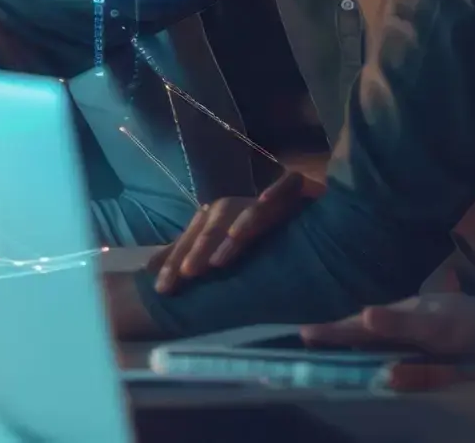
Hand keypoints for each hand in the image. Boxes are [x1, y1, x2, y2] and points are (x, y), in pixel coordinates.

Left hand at [148, 170, 323, 293]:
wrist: (325, 227)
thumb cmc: (271, 250)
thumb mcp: (228, 257)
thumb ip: (193, 259)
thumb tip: (149, 269)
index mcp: (221, 220)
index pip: (192, 237)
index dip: (176, 261)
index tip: (163, 290)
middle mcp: (241, 206)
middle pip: (213, 221)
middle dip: (197, 248)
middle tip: (188, 276)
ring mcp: (268, 198)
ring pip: (243, 207)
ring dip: (230, 230)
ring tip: (218, 261)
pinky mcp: (301, 188)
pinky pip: (288, 184)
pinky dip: (275, 191)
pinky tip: (262, 203)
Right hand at [301, 292, 474, 360]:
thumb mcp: (440, 328)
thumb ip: (402, 325)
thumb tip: (361, 316)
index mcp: (404, 313)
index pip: (359, 325)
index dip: (331, 331)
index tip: (300, 335)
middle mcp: (409, 317)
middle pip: (365, 327)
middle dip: (336, 333)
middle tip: (307, 340)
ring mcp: (423, 326)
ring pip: (380, 333)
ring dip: (355, 338)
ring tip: (331, 345)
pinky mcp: (436, 337)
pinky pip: (397, 341)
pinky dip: (377, 345)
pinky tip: (377, 351)